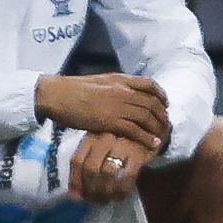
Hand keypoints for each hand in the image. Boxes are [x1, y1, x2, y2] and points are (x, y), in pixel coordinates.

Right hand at [34, 72, 170, 151]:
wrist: (57, 95)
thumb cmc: (72, 88)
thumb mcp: (98, 81)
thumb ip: (114, 87)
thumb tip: (124, 95)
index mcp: (119, 79)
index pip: (149, 84)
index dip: (161, 95)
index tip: (165, 104)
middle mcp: (122, 91)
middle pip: (152, 103)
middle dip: (162, 115)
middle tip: (165, 124)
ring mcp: (118, 106)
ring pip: (147, 117)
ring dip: (158, 128)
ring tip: (162, 136)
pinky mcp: (111, 121)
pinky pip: (136, 130)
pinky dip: (147, 138)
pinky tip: (153, 144)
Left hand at [67, 132, 151, 204]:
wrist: (147, 130)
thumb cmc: (119, 141)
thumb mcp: (100, 146)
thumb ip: (87, 166)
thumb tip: (74, 195)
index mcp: (91, 136)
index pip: (77, 160)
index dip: (75, 182)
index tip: (76, 197)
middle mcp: (103, 139)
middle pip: (91, 168)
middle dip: (90, 190)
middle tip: (93, 201)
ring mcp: (121, 145)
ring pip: (107, 173)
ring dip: (105, 192)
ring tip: (105, 200)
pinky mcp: (138, 154)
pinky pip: (127, 177)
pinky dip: (122, 191)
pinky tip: (119, 197)